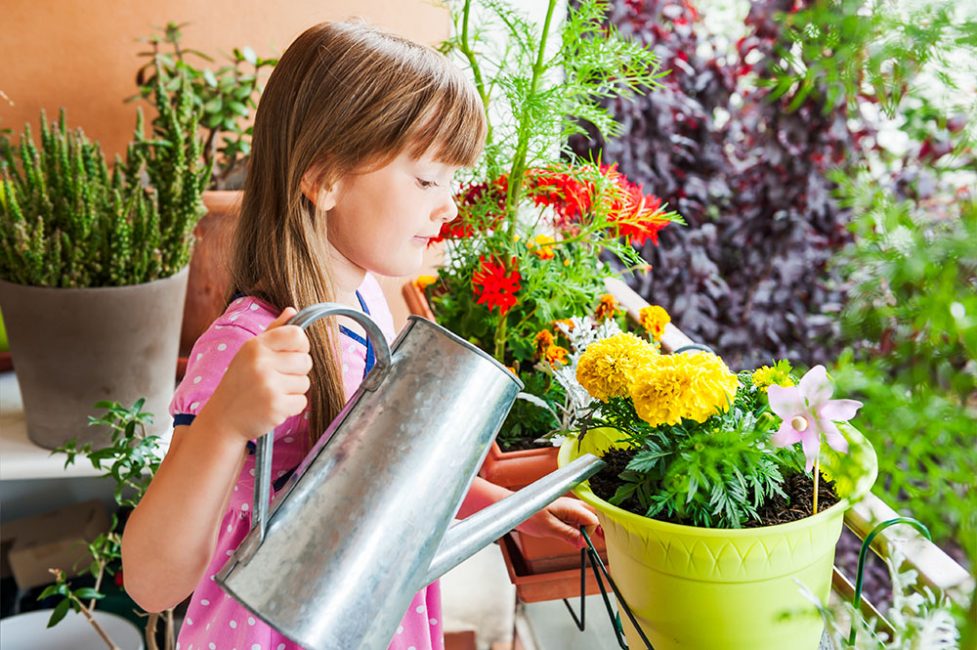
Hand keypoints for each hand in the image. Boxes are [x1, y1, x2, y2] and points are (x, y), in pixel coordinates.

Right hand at [200, 307, 312, 443]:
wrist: (223, 420)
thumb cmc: (240, 383)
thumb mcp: (250, 353)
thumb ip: (273, 332)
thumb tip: (292, 311)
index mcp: (255, 346)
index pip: (297, 334)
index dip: (300, 347)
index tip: (289, 356)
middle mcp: (261, 363)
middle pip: (306, 361)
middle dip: (296, 372)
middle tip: (276, 379)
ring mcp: (268, 385)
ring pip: (305, 383)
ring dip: (293, 390)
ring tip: (271, 393)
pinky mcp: (276, 406)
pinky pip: (302, 402)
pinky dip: (291, 406)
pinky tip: (273, 406)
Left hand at [515, 496, 601, 549]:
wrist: (514, 509)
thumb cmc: (528, 514)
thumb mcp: (549, 528)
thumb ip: (568, 534)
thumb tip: (584, 543)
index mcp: (570, 506)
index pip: (592, 518)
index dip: (592, 531)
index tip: (587, 543)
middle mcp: (571, 505)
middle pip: (593, 513)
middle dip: (600, 526)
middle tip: (603, 540)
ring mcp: (567, 507)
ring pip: (587, 515)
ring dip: (592, 526)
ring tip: (597, 538)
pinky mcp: (562, 512)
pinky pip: (578, 517)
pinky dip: (583, 526)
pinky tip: (582, 535)